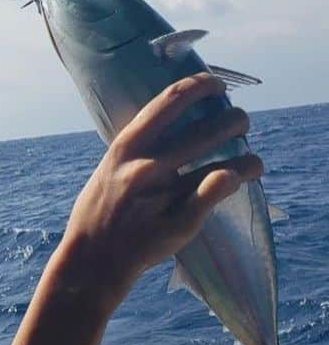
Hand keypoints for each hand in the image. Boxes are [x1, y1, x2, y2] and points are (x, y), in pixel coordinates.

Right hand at [55, 73, 262, 308]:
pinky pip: (217, 192)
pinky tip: (243, 176)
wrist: (91, 260)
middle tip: (241, 122)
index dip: (201, 85)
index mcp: (125, 148)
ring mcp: (165, 194)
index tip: (216, 85)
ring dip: (248, 156)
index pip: (170, 101)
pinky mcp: (181, 221)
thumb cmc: (100, 211)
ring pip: (222, 164)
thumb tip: (168, 122)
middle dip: (234, 120)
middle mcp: (146, 167)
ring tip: (253, 159)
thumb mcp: (108, 168)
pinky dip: (236, 179)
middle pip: (206, 129)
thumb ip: (137, 147)